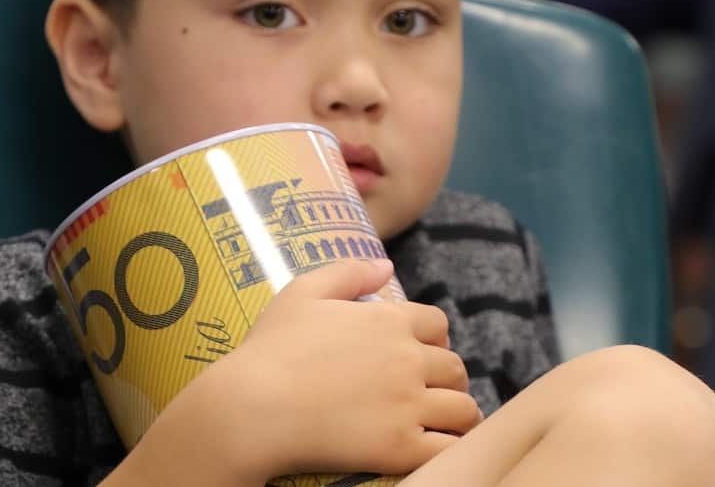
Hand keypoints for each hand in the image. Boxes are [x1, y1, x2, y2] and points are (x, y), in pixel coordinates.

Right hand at [227, 260, 479, 478]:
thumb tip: (387, 267)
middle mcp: (407, 359)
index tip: (422, 354)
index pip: (438, 324)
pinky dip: (453, 448)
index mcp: (388, 320)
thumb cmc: (271, 349)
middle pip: (455, 367)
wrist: (252, 407)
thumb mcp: (302, 293)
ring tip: (447, 425)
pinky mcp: (399, 447)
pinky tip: (441, 449)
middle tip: (433, 393)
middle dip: (448, 379)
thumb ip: (348, 272)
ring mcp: (406, 404)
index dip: (434, 339)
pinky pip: (449, 448)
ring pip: (462, 409)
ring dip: (459, 415)